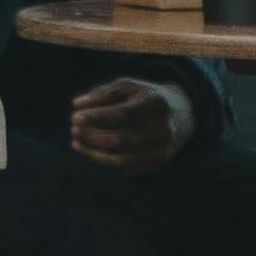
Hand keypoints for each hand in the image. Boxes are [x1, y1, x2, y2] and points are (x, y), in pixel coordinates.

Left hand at [70, 75, 191, 173]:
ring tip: (77, 144)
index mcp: (156, 104)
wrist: (182, 114)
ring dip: (93, 154)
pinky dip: (105, 163)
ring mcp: (162, 150)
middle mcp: (162, 129)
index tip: (75, 117)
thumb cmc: (146, 96)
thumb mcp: (128, 86)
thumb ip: (102, 93)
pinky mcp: (158, 164)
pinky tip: (91, 153)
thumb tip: (76, 105)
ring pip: (121, 161)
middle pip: (120, 140)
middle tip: (73, 130)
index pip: (122, 114)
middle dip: (92, 137)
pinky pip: (127, 170)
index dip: (96, 117)